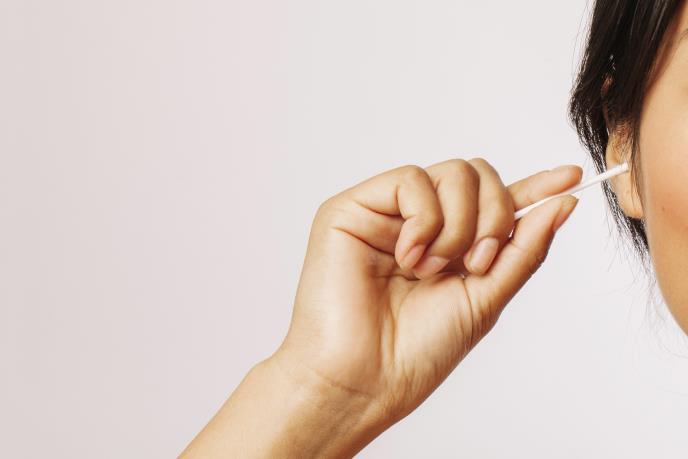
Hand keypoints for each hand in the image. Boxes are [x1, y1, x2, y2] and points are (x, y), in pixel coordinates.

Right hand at [274, 158, 580, 446]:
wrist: (363, 378)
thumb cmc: (417, 350)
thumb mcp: (487, 298)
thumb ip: (523, 248)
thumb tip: (564, 202)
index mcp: (450, 245)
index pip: (495, 203)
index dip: (533, 188)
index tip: (571, 177)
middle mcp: (419, 223)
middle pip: (477, 177)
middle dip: (494, 217)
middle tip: (478, 264)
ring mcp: (387, 213)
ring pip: (451, 173)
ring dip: (458, 225)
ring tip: (430, 269)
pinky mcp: (353, 207)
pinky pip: (410, 180)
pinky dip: (424, 220)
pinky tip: (408, 256)